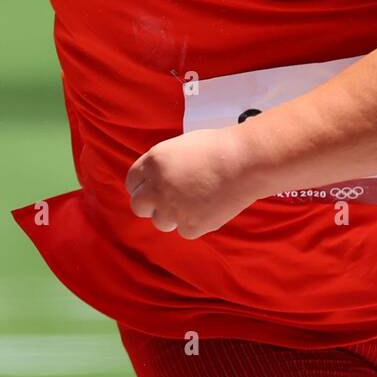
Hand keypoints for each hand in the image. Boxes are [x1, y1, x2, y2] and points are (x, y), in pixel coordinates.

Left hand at [125, 128, 262, 239]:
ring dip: (172, 215)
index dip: (142, 185)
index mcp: (154, 163)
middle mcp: (157, 188)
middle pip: (138, 206)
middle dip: (150, 204)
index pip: (132, 181)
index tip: (149, 189)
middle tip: (166, 201)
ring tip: (194, 201)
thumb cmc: (218, 148)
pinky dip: (194, 222)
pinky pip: (184, 230)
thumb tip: (154, 181)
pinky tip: (208, 207)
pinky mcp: (191, 226)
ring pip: (161, 221)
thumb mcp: (180, 147)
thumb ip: (163, 165)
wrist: (244, 163)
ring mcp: (173, 209)